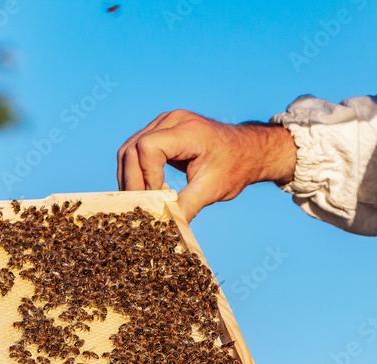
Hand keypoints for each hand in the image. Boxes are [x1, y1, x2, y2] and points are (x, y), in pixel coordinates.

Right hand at [117, 110, 296, 220]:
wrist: (248, 151)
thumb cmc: (234, 167)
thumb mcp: (212, 190)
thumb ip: (186, 207)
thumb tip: (165, 229)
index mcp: (188, 130)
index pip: (149, 147)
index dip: (147, 175)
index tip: (158, 196)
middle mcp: (172, 120)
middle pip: (132, 149)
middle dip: (132, 181)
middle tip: (141, 207)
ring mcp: (164, 123)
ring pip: (129, 150)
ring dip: (130, 178)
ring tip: (142, 201)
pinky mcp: (160, 131)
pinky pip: (136, 150)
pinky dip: (136, 172)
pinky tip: (147, 190)